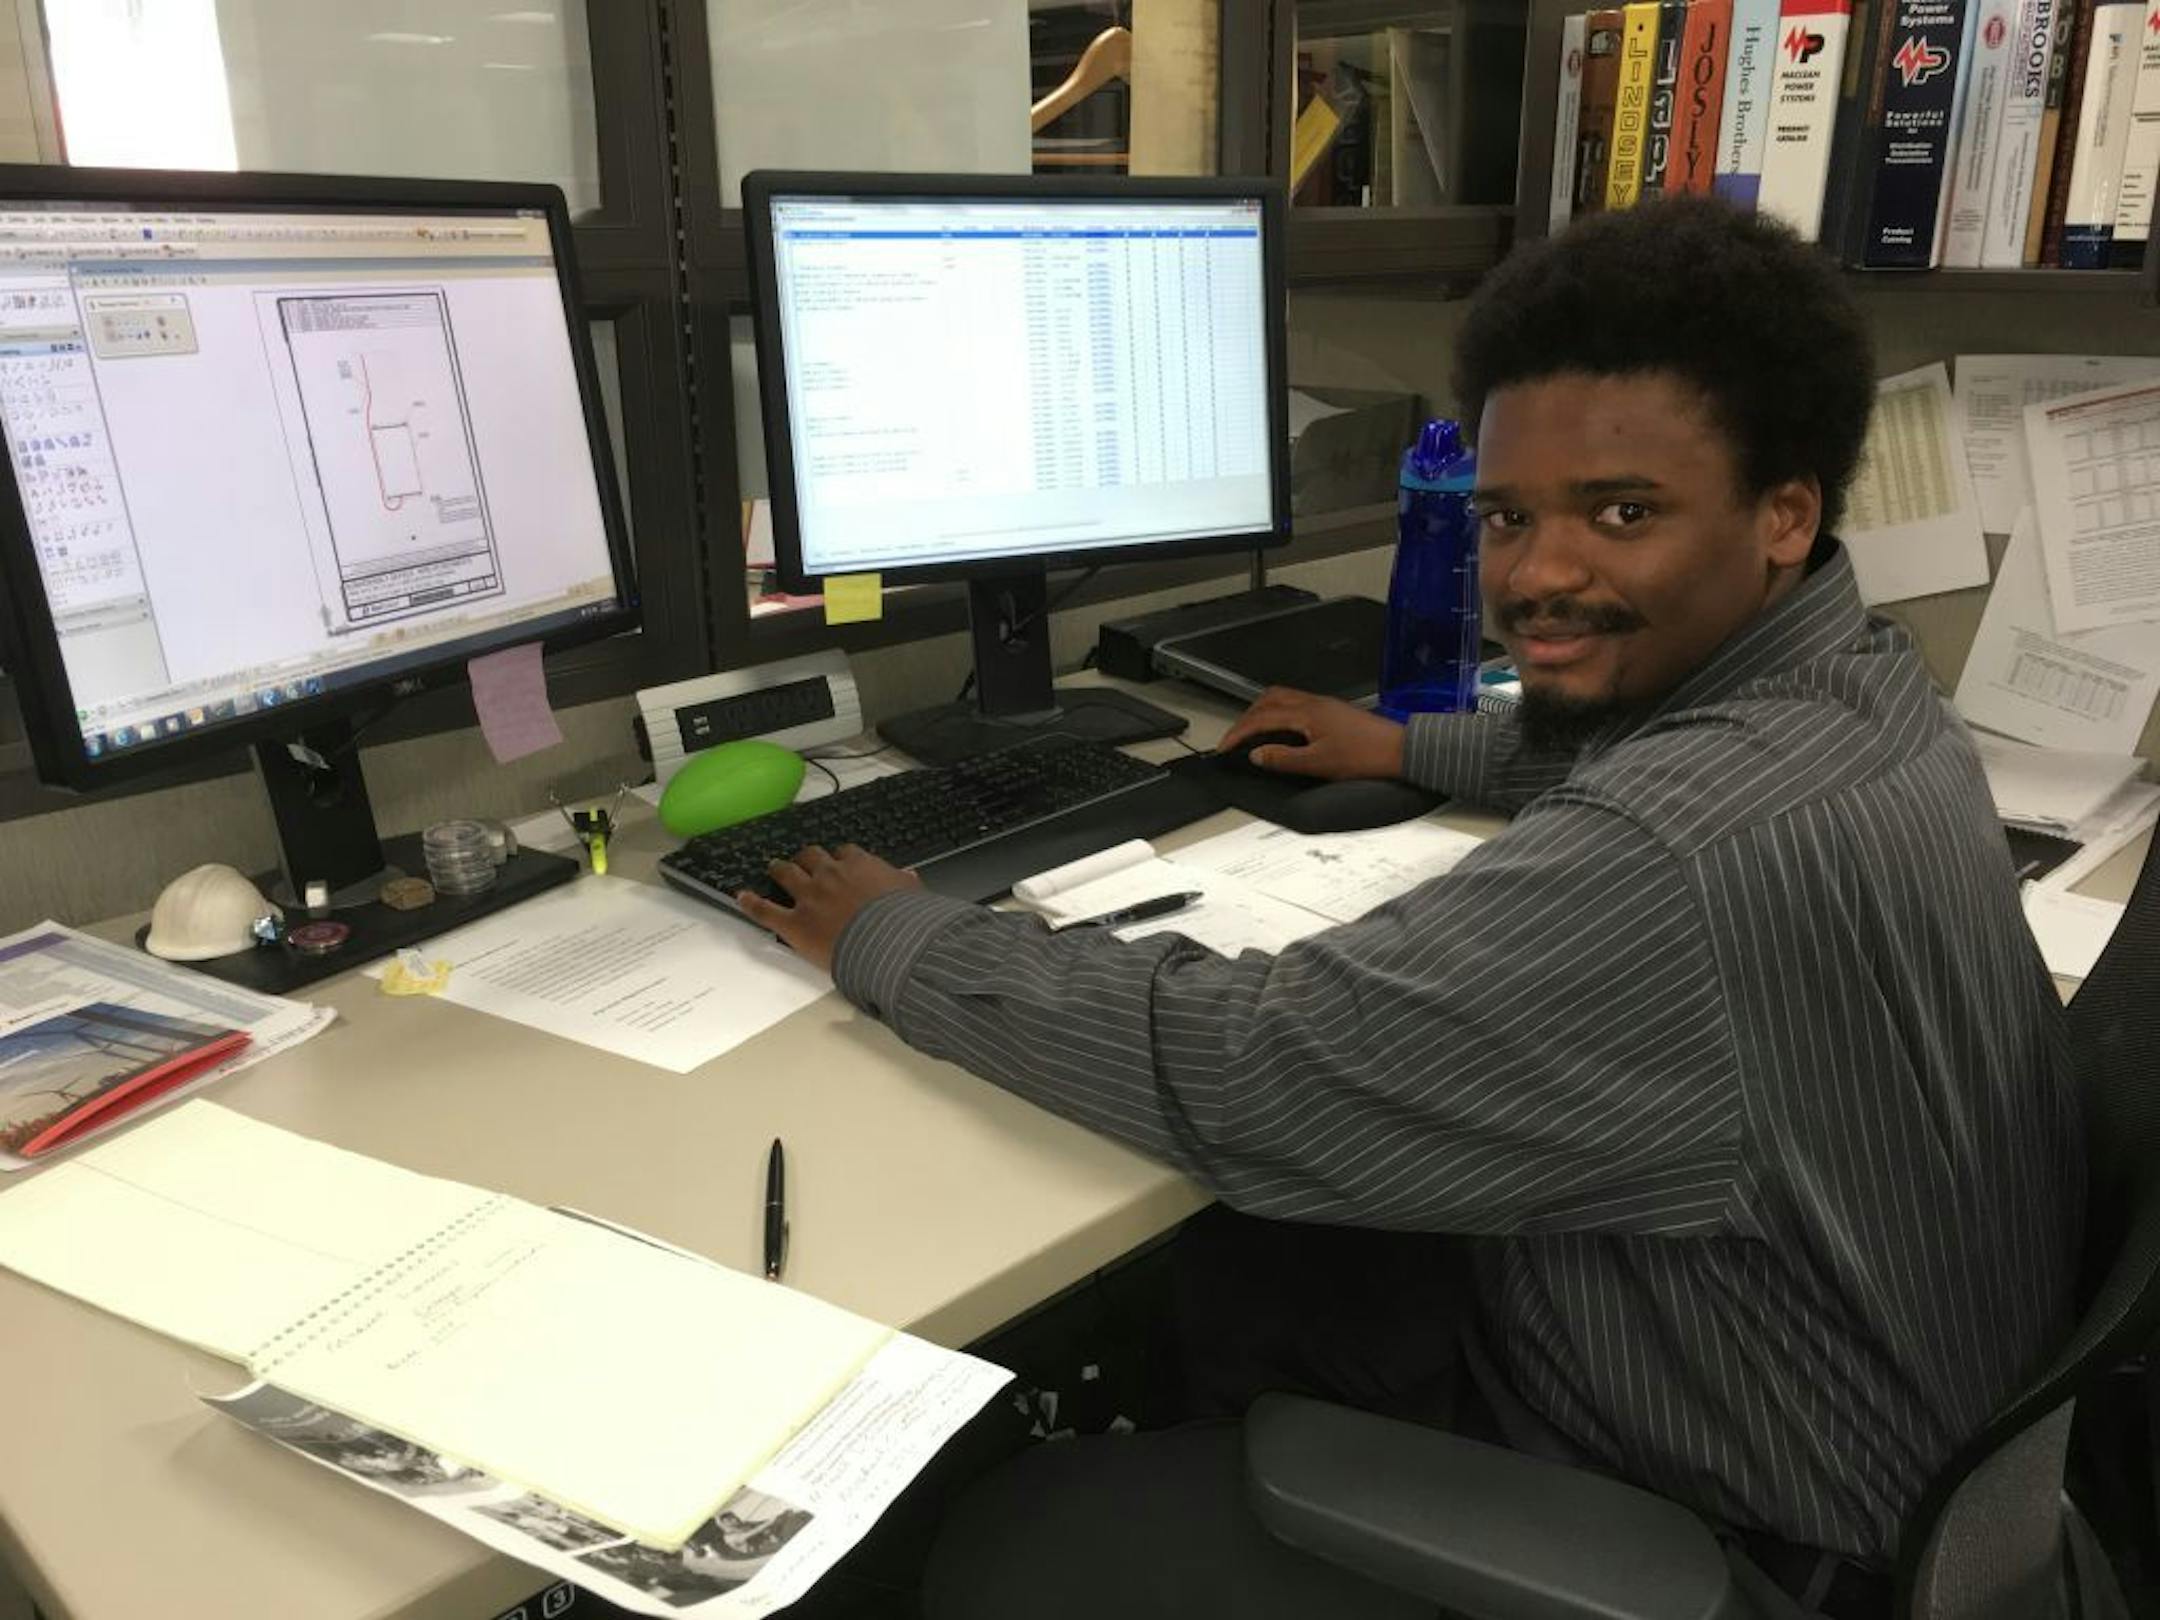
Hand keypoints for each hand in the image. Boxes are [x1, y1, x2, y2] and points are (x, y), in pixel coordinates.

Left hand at [737, 844, 921, 972]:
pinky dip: (752, 903)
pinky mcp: (794, 923)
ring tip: (774, 867)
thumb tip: (908, 877)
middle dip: (807, 859)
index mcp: (859, 866)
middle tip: (804, 862)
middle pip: (812, 857)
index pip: (844, 853)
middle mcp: (829, 875)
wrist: (888, 942)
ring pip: (787, 874)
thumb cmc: (904, 921)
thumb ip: (905, 883)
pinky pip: (766, 910)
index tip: (840, 863)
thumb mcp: (913, 894)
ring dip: (779, 869)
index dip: (840, 858)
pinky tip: (741, 897)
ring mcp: (809, 897)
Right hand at [1217, 687, 1406, 780]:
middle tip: (1234, 738)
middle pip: (1268, 700)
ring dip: (1262, 712)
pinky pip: (1295, 704)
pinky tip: (1281, 729)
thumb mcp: (1319, 763)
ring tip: (1251, 731)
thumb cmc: (1365, 757)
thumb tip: (1256, 754)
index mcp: (1306, 712)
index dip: (1238, 732)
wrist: (1400, 750)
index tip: (1224, 747)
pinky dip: (1278, 713)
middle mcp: (1313, 702)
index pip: (1261, 718)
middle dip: (1246, 717)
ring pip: (1282, 698)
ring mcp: (1323, 705)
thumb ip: (1283, 758)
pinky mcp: (1332, 711)